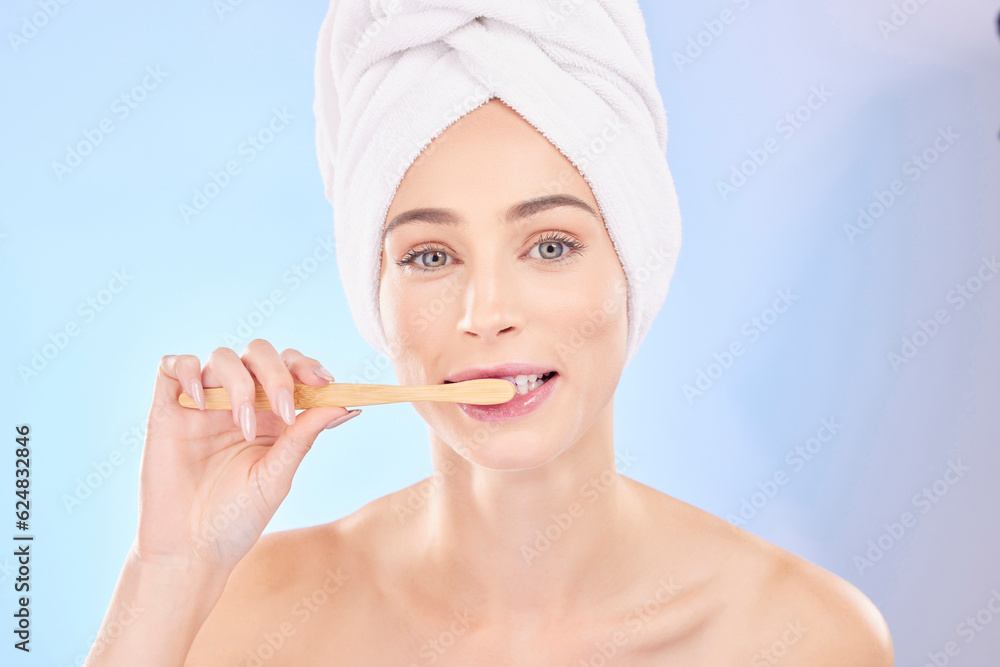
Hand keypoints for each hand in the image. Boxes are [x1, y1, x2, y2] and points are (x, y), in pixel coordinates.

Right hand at [133, 340, 359, 574]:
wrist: (190, 550)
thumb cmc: (235, 519)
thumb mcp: (276, 476)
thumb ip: (304, 436)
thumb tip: (344, 404)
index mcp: (269, 415)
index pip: (290, 369)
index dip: (307, 366)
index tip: (325, 382)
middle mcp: (238, 402)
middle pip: (259, 354)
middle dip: (278, 372)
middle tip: (284, 408)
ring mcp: (202, 403)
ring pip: (222, 357)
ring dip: (240, 383)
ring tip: (243, 426)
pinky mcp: (167, 409)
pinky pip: (173, 365)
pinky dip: (189, 369)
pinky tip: (200, 400)